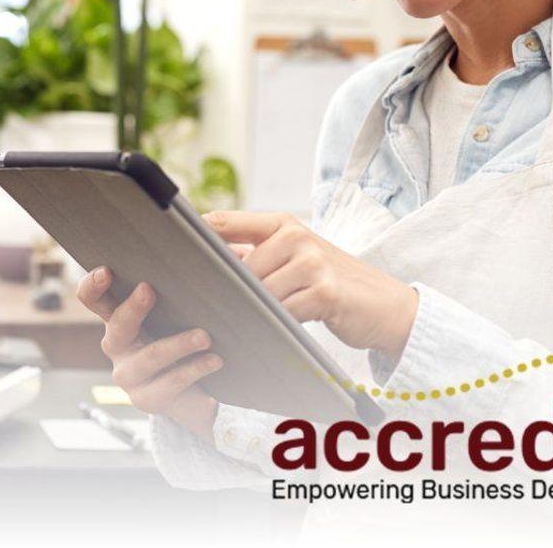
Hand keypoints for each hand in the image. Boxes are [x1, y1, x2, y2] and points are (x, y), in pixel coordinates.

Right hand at [76, 266, 221, 442]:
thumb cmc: (187, 336)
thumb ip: (192, 282)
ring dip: (178, 344)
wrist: (199, 393)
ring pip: (150, 357)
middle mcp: (117, 347)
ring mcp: (130, 376)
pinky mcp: (147, 400)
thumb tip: (227, 250)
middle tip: (149, 290)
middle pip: (116, 327)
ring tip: (205, 336)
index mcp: (119, 318)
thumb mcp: (184, 309)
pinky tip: (215, 361)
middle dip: (133, 308)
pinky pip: (171, 384)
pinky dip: (195, 370)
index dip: (93, 285)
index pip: (93, 299)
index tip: (107, 271)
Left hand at [204, 210, 417, 357]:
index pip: (223, 223)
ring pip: (258, 292)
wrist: (386, 305)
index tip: (166, 252)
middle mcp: (296, 236)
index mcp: (282, 223)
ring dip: (252, 311)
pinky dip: (275, 324)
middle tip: (208, 308)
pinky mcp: (324, 291)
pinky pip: (283, 311)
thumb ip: (257, 254)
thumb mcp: (296, 258)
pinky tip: (275, 330)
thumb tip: (206, 263)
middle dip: (226, 291)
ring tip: (245, 322)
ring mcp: (312, 262)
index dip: (193, 237)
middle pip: (237, 268)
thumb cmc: (332, 283)